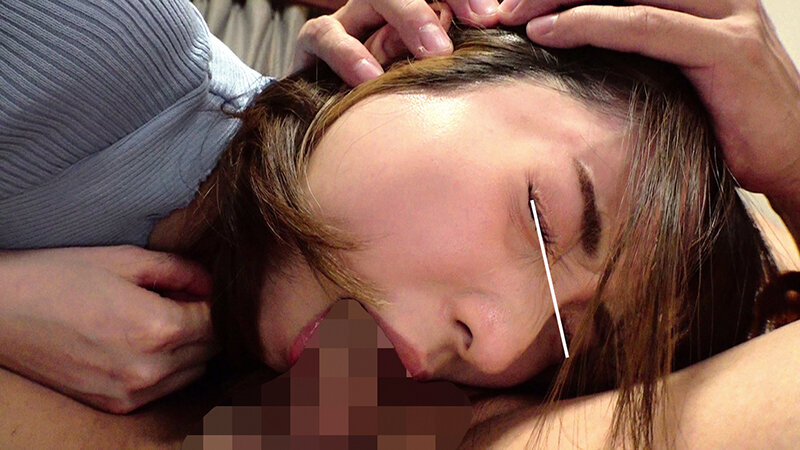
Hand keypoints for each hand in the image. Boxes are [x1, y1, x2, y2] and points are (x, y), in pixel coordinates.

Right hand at [0, 246, 216, 412]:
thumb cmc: (58, 276)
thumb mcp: (125, 259)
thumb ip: (179, 271)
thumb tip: (211, 282)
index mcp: (157, 329)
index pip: (218, 322)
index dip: (215, 301)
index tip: (202, 287)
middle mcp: (150, 368)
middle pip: (211, 349)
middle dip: (206, 324)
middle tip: (183, 300)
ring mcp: (132, 393)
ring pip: (194, 372)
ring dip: (191, 348)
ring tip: (161, 321)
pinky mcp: (116, 405)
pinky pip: (166, 389)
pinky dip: (169, 368)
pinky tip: (144, 344)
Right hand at [293, 0, 499, 85]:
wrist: (339, 121)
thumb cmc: (402, 96)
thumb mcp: (436, 75)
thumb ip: (465, 61)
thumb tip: (502, 43)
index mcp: (417, 7)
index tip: (489, 17)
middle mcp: (382, 5)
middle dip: (437, 4)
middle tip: (470, 33)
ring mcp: (349, 19)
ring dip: (407, 17)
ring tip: (433, 54)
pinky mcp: (314, 44)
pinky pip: (324, 36)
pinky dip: (348, 55)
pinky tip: (371, 78)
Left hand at [497, 0, 799, 199]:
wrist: (794, 157)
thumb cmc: (724, 119)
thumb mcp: (673, 71)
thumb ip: (635, 45)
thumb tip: (567, 41)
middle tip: (501, 5)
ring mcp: (727, 14)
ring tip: (510, 16)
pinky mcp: (728, 50)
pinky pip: (646, 25)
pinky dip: (590, 24)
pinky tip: (547, 33)